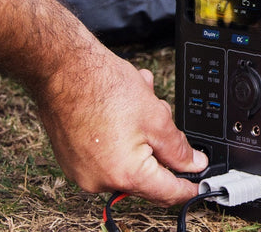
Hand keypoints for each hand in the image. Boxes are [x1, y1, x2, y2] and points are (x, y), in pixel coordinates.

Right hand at [32, 54, 207, 204]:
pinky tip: (121, 108)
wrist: (61, 69)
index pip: (168, 192)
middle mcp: (100, 180)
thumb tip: (192, 164)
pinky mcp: (73, 159)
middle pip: (147, 174)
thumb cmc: (101, 87)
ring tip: (139, 101)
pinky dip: (120, 135)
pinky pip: (107, 153)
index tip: (199, 184)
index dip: (189, 187)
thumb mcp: (156, 118)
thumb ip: (179, 148)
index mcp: (125, 175)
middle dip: (159, 145)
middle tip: (161, 116)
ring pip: (128, 159)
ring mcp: (83, 171)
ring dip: (140, 134)